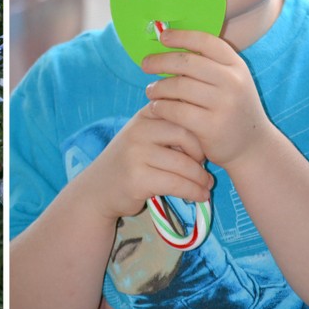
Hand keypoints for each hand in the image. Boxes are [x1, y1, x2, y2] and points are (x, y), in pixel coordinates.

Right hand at [84, 108, 212, 222]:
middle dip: (201, 154)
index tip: (203, 147)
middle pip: (186, 135)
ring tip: (207, 185)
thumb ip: (170, 128)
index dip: (200, 130)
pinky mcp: (137, 178)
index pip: (183, 112)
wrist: (98, 190)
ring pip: (183, 164)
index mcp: (146, 114)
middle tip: (205, 167)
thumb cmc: (130, 162)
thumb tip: (210, 129)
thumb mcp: (147, 136)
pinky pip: (176, 184)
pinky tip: (200, 196)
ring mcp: (136, 153)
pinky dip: (193, 192)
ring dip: (200, 178)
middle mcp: (139, 130)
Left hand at [142, 28, 274, 168]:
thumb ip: (211, 66)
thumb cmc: (234, 109)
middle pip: (188, 62)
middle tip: (145, 64)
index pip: (206, 42)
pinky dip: (162, 106)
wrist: (253, 146)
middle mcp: (233, 82)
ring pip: (179, 86)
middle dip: (161, 61)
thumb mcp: (233, 82)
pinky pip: (177, 111)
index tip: (163, 37)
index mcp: (237, 66)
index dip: (182, 36)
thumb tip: (172, 47)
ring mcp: (224, 104)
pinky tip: (156, 107)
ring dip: (159, 87)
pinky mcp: (212, 127)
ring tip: (151, 90)